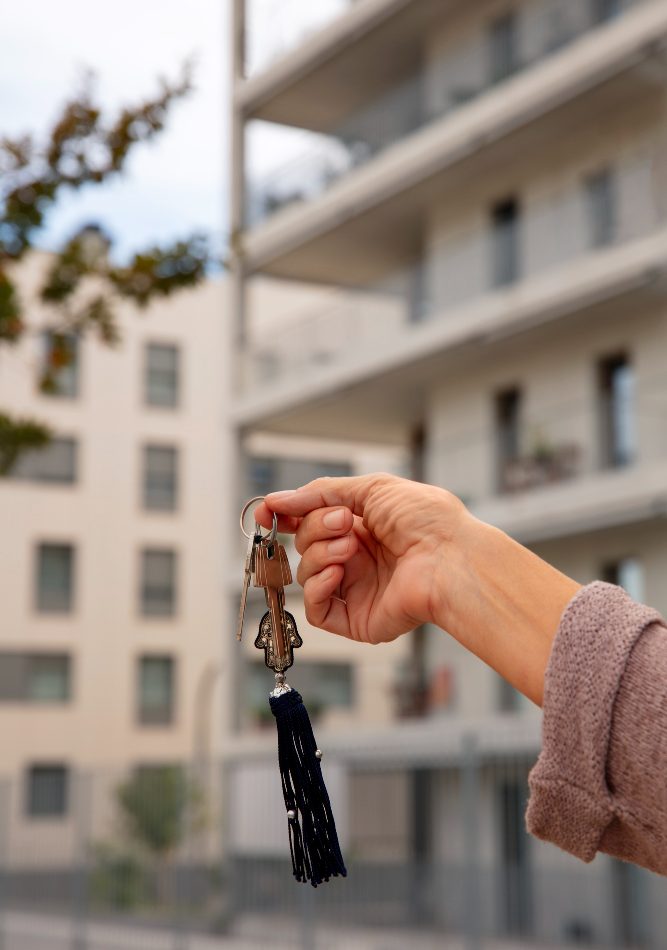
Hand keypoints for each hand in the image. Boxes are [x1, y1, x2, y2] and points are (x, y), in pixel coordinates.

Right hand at [254, 473, 466, 644]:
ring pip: (306, 573)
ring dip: (321, 554)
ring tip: (352, 548)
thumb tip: (277, 500)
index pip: (309, 522)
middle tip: (344, 522)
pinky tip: (338, 573)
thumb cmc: (426, 520)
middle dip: (316, 528)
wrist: (451, 557)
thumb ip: (320, 493)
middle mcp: (355, 557)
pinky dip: (318, 588)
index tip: (266, 511)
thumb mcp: (371, 488)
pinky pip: (316, 609)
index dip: (285, 516)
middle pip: (305, 544)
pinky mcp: (356, 618)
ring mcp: (355, 588)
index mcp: (361, 526)